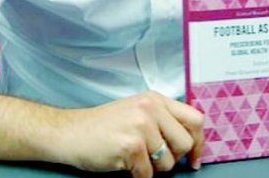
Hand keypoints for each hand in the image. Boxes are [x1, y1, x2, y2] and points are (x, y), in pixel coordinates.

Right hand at [55, 91, 203, 177]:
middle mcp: (150, 108)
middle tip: (155, 161)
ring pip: (168, 162)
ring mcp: (141, 126)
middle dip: (173, 159)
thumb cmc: (101, 127)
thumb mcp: (136, 112)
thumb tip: (189, 142)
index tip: (194, 159)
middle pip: (185, 143)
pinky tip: (124, 165)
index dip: (199, 142)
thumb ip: (161, 120)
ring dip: (153, 169)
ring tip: (134, 158)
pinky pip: (148, 174)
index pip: (195, 119)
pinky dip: (137, 176)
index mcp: (155, 99)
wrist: (69, 133)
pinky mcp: (131, 145)